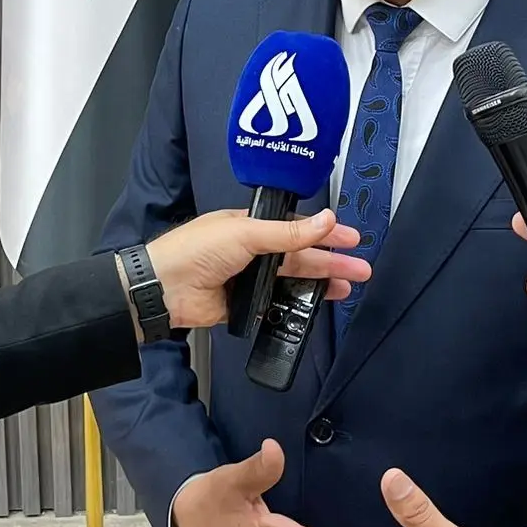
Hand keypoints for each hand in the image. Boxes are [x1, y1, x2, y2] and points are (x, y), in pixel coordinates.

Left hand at [145, 208, 369, 331]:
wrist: (164, 288)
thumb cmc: (195, 250)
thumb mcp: (245, 233)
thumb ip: (287, 232)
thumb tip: (326, 220)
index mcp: (249, 227)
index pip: (295, 228)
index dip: (324, 234)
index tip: (350, 239)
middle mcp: (251, 252)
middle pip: (299, 257)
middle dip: (331, 261)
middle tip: (361, 268)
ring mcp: (248, 279)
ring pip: (292, 281)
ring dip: (320, 284)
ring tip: (348, 287)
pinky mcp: (244, 304)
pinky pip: (276, 304)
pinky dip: (296, 304)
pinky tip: (316, 305)